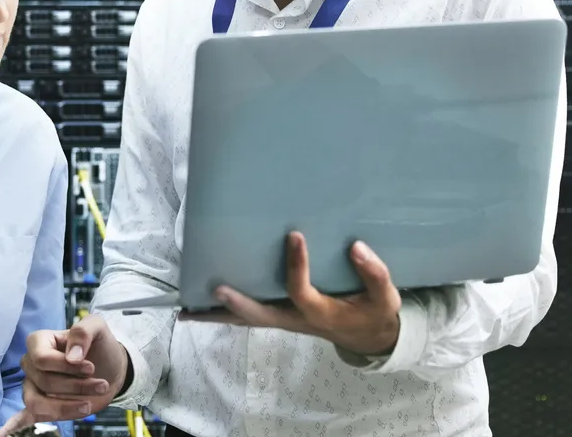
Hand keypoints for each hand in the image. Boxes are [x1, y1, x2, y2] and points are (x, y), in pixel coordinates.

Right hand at [0, 315, 126, 436]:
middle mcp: (32, 364)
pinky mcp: (42, 406)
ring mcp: (33, 386)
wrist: (111, 369)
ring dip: (66, 407)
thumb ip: (83, 332)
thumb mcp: (97, 327)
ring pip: (38, 403)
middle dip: (76, 386)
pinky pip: (22, 418)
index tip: (90, 367)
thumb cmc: (100, 346)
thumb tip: (72, 356)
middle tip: (100, 384)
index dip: (66, 366)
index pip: (42, 359)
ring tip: (88, 404)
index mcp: (39, 341)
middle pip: (44, 382)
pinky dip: (11, 428)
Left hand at [180, 232, 401, 355]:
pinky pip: (247, 317)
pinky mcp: (279, 317)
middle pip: (261, 315)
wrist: (369, 336)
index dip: (297, 265)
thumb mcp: (385, 297)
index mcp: (321, 312)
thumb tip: (357, 247)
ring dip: (218, 316)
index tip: (294, 235)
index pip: (301, 290)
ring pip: (247, 320)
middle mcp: (296, 319)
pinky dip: (223, 314)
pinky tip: (197, 310)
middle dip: (238, 303)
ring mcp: (284, 321)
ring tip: (186, 311)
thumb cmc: (374, 312)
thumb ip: (374, 274)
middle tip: (215, 287)